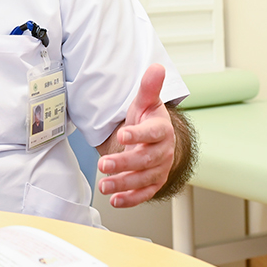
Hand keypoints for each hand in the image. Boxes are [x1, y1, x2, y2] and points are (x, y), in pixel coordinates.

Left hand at [97, 64, 174, 207]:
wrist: (153, 138)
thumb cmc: (147, 120)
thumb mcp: (145, 102)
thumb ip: (149, 87)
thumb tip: (156, 67)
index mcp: (161, 130)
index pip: (152, 133)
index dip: (138, 134)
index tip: (123, 133)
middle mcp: (163, 151)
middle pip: (146, 160)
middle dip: (124, 163)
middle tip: (104, 165)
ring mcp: (159, 169)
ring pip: (143, 179)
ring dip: (124, 184)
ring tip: (104, 185)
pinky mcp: (153, 183)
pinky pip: (144, 193)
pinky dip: (130, 199)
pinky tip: (115, 200)